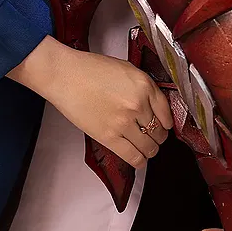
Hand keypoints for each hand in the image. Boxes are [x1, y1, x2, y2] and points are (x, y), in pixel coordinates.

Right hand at [9, 36, 170, 167]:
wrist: (65, 76)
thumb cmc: (90, 69)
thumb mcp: (126, 69)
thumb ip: (144, 87)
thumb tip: (156, 106)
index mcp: (144, 85)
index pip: (166, 112)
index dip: (167, 123)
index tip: (165, 126)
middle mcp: (138, 104)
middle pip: (159, 132)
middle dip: (158, 137)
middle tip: (154, 137)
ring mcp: (124, 122)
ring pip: (149, 146)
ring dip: (150, 150)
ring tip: (147, 149)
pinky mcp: (109, 137)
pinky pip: (133, 156)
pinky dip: (139, 161)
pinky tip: (139, 159)